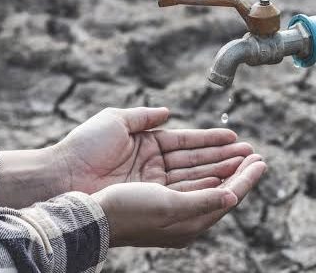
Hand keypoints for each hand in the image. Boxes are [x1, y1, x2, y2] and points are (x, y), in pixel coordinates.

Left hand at [52, 107, 252, 192]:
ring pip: (199, 179)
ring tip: (251, 165)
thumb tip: (168, 112)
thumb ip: (145, 116)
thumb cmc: (83, 147)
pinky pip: (189, 195)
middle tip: (253, 154)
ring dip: (226, 173)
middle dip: (227, 159)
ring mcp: (155, 187)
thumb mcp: (116, 121)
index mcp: (148, 147)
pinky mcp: (154, 203)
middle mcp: (155, 169)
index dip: (212, 140)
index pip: (188, 144)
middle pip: (199, 163)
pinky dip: (211, 189)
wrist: (62, 176)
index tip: (235, 137)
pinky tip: (231, 182)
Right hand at [93, 154, 266, 247]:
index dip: (246, 178)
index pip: (228, 196)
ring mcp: (170, 205)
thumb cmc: (128, 212)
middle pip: (219, 188)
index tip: (262, 161)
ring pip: (205, 181)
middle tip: (255, 153)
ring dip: (222, 165)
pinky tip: (210, 161)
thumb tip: (233, 196)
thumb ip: (204, 201)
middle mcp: (183, 216)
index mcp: (190, 224)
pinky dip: (203, 168)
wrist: (91, 215)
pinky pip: (188, 180)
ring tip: (240, 151)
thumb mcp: (170, 206)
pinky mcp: (157, 194)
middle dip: (238, 169)